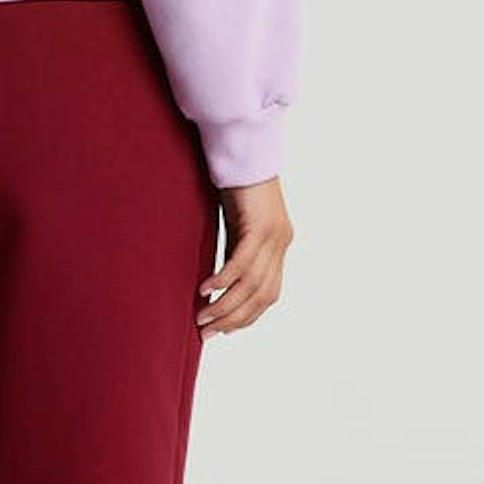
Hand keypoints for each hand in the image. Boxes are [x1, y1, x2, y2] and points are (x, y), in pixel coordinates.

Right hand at [197, 177, 292, 338]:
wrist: (243, 151)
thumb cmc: (235, 185)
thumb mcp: (237, 225)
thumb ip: (236, 250)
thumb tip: (220, 280)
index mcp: (279, 246)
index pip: (268, 294)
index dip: (247, 317)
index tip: (224, 330)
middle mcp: (281, 243)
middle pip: (262, 296)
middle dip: (233, 319)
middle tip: (207, 332)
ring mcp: (274, 235)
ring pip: (252, 284)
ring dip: (225, 305)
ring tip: (202, 317)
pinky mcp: (260, 225)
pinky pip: (242, 262)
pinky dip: (224, 280)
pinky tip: (206, 290)